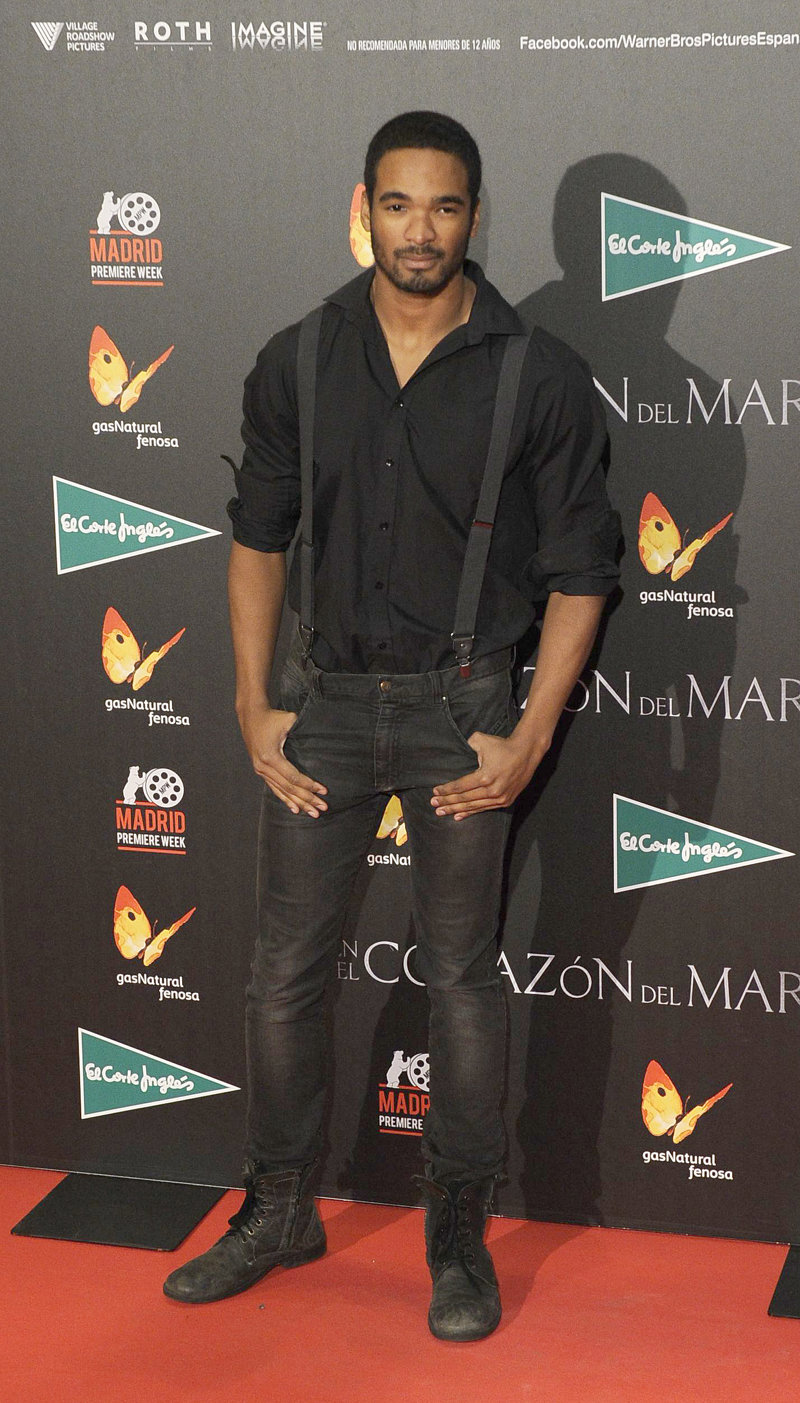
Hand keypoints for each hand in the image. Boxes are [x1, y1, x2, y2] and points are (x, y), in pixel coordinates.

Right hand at [237, 701, 327, 816]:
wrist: (251, 716)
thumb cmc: (272, 717)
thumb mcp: (289, 720)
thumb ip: (303, 731)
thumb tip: (321, 740)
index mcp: (271, 757)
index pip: (293, 777)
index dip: (309, 785)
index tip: (323, 791)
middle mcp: (264, 767)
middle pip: (289, 788)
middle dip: (307, 799)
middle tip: (323, 808)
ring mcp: (260, 770)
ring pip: (282, 791)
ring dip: (298, 803)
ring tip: (313, 813)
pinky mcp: (260, 770)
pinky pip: (275, 788)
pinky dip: (285, 799)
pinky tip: (295, 809)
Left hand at [430, 730, 546, 819]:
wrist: (527, 752)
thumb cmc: (503, 746)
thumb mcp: (482, 740)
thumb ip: (468, 744)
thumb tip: (461, 747)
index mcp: (484, 777)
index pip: (460, 786)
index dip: (446, 790)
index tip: (435, 792)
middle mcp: (492, 790)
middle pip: (464, 799)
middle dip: (447, 802)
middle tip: (434, 805)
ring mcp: (499, 798)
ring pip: (473, 806)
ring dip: (456, 810)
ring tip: (441, 812)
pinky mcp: (505, 801)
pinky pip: (484, 808)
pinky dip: (471, 812)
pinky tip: (459, 816)